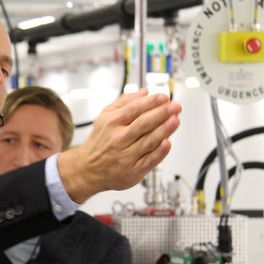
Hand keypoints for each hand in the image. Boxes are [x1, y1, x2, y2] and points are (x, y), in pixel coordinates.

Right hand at [58, 89, 180, 202]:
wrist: (88, 169)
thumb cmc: (100, 141)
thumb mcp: (105, 117)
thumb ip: (124, 102)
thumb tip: (144, 92)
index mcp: (112, 122)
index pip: (135, 108)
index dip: (151, 102)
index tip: (164, 97)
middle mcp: (118, 138)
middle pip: (144, 123)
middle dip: (162, 113)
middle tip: (175, 107)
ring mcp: (126, 156)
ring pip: (149, 141)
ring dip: (165, 130)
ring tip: (175, 120)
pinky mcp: (133, 170)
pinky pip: (149, 160)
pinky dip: (160, 151)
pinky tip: (168, 142)